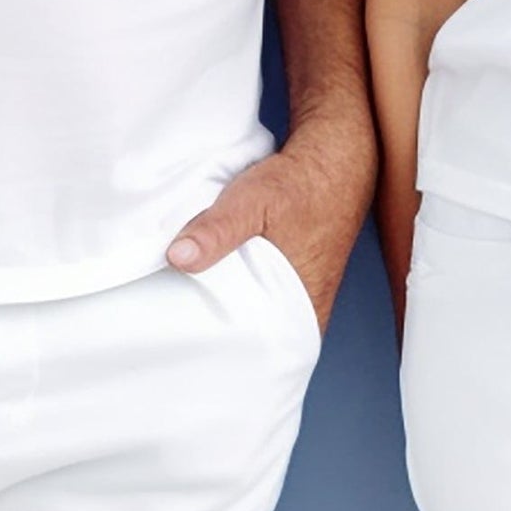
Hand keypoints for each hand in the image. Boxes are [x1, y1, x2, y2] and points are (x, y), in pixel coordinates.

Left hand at [165, 114, 375, 333]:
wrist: (333, 158)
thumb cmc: (300, 185)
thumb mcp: (252, 202)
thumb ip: (216, 231)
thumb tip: (177, 258)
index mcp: (301, 311)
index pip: (255, 352)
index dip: (219, 350)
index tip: (184, 344)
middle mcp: (305, 311)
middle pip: (253, 334)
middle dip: (220, 329)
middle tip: (180, 322)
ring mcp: (301, 294)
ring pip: (256, 312)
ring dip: (230, 303)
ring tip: (194, 300)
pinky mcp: (295, 275)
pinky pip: (263, 293)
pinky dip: (241, 286)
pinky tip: (218, 275)